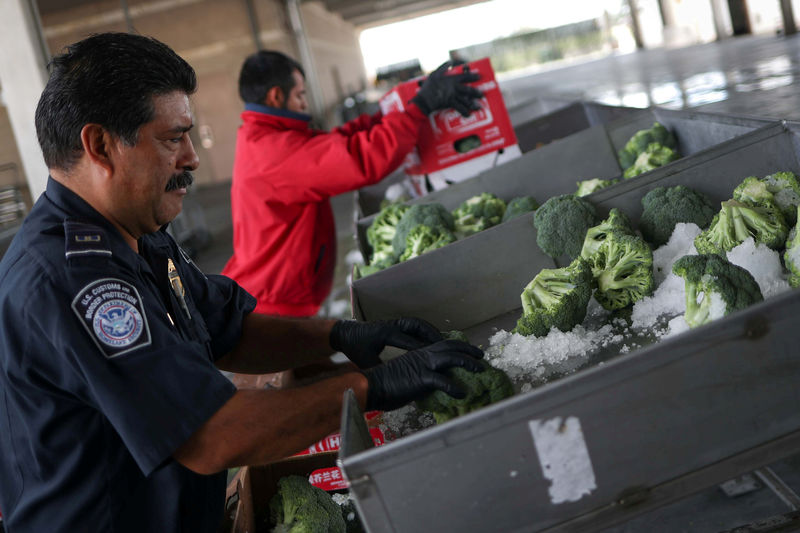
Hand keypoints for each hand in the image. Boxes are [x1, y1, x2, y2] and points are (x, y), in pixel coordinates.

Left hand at [330, 318, 442, 368]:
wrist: (346, 333)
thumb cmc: (355, 347)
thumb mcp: (364, 361)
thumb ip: (378, 369)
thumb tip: (392, 382)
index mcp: (385, 334)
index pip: (408, 342)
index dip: (422, 350)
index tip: (434, 358)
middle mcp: (393, 325)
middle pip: (418, 327)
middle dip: (432, 335)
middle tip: (445, 346)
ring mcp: (395, 323)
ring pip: (418, 324)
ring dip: (431, 331)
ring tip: (443, 342)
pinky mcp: (396, 324)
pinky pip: (415, 325)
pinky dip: (425, 331)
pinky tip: (432, 340)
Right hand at [363, 340, 484, 411]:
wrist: (371, 386)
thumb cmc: (386, 384)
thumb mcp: (407, 375)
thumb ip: (421, 376)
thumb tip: (433, 387)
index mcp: (420, 353)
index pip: (444, 344)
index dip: (459, 347)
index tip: (470, 352)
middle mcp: (424, 355)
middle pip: (452, 347)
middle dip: (469, 350)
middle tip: (481, 357)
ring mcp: (423, 365)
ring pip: (452, 358)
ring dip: (468, 363)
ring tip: (481, 370)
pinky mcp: (421, 379)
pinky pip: (443, 382)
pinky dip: (455, 388)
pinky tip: (463, 394)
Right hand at [411, 61, 482, 116]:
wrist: (424, 100)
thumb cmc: (428, 87)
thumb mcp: (434, 74)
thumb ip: (443, 67)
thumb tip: (450, 62)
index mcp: (451, 80)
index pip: (465, 77)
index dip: (473, 77)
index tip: (479, 77)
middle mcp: (454, 88)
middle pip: (467, 90)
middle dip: (475, 92)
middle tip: (482, 94)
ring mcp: (452, 96)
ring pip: (465, 100)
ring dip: (472, 103)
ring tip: (479, 106)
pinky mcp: (449, 104)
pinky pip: (458, 108)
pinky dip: (464, 111)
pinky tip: (468, 114)